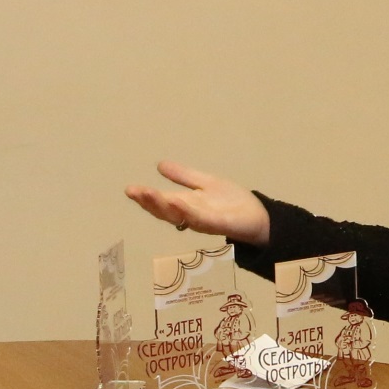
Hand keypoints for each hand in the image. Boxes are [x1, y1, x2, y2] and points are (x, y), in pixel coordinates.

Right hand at [125, 161, 270, 244]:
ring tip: (147, 193)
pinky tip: (176, 201)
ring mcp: (203, 220)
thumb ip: (184, 176)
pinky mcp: (218, 223)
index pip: (161, 202)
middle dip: (148, 201)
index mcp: (186, 205)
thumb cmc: (232, 202)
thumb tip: (160, 165)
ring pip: (178, 215)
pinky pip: (199, 218)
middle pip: (164, 211)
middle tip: (133, 191)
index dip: (145, 197)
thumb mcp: (205, 183)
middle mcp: (190, 215)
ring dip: (162, 205)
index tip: (129, 189)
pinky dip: (186, 211)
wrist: (259, 216)